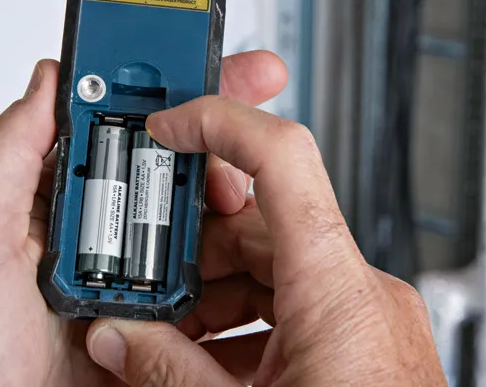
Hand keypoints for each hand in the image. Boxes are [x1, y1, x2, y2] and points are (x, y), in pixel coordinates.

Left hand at [0, 51, 288, 386]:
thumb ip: (6, 156)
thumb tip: (49, 78)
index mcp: (57, 208)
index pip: (122, 130)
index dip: (173, 91)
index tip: (218, 64)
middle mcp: (100, 244)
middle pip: (176, 177)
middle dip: (226, 146)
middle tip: (259, 133)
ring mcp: (134, 292)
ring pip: (206, 237)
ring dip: (240, 214)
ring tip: (262, 203)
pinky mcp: (159, 341)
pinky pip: (213, 304)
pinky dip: (243, 282)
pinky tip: (262, 264)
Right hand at [86, 98, 447, 385]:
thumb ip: (168, 371)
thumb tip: (115, 338)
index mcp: (337, 288)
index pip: (281, 156)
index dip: (218, 122)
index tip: (170, 124)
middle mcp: (364, 291)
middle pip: (265, 221)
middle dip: (194, 244)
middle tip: (140, 271)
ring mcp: (370, 317)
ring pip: (277, 266)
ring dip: (216, 289)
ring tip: (166, 332)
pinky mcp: (368, 344)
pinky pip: (298, 306)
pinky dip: (247, 320)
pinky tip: (207, 361)